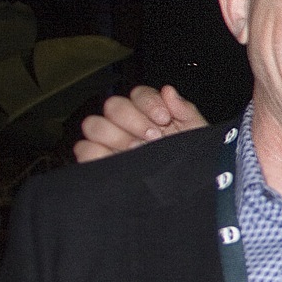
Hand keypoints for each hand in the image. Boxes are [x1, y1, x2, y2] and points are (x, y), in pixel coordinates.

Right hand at [75, 85, 208, 161]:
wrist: (192, 190)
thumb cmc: (193, 161)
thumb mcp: (197, 135)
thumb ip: (185, 111)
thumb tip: (168, 91)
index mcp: (150, 114)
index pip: (138, 94)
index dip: (149, 103)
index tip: (164, 119)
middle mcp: (127, 126)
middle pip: (113, 106)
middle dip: (133, 120)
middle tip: (153, 138)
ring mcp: (111, 144)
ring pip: (94, 125)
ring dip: (115, 136)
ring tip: (137, 151)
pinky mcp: (100, 163)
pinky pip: (84, 149)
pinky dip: (95, 152)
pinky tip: (118, 158)